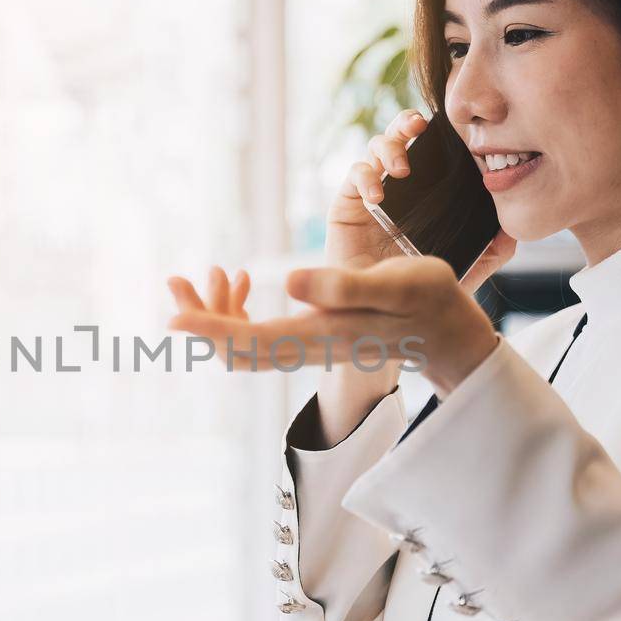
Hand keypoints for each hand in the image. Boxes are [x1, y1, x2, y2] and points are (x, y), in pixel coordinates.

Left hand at [166, 255, 499, 398]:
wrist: (448, 332)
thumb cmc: (428, 302)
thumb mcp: (397, 285)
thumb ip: (344, 287)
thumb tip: (287, 283)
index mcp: (323, 335)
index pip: (253, 342)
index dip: (210, 329)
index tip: (172, 316)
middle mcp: (308, 346)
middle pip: (238, 348)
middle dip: (200, 318)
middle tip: (173, 281)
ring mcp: (308, 343)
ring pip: (245, 340)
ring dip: (217, 311)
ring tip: (207, 273)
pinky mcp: (311, 334)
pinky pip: (261, 331)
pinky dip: (241, 308)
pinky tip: (242, 279)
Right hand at [332, 108, 517, 292]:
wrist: (385, 313)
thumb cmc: (423, 289)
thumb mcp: (469, 266)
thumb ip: (495, 248)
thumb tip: (516, 225)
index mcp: (425, 192)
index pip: (430, 150)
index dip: (436, 132)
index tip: (448, 128)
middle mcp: (398, 186)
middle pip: (399, 137)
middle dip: (406, 123)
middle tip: (419, 127)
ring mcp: (372, 193)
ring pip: (375, 148)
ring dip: (388, 146)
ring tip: (402, 169)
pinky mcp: (348, 204)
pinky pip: (355, 174)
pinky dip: (366, 176)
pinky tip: (379, 195)